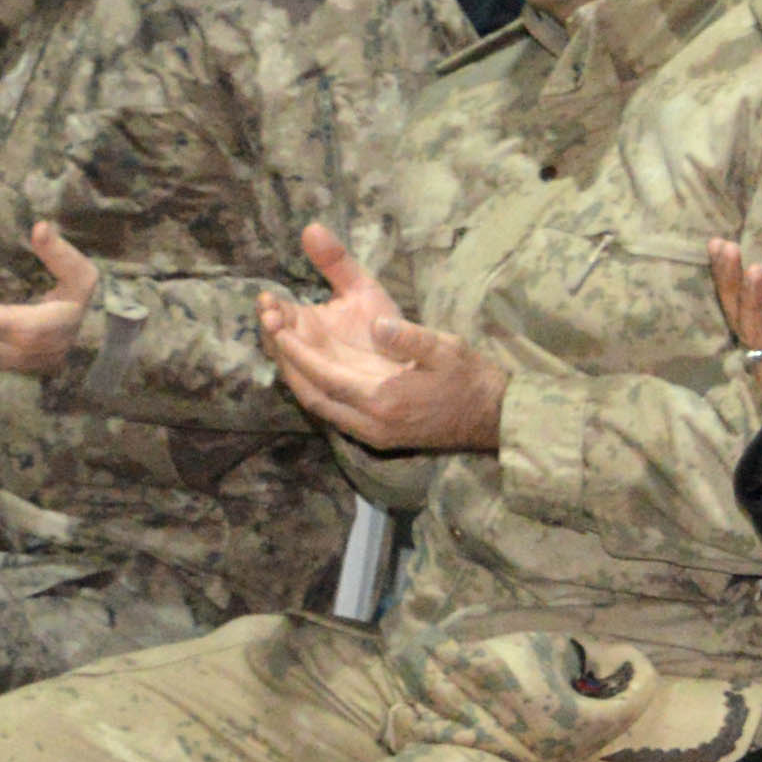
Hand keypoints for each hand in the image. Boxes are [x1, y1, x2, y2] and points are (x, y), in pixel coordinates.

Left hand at [260, 221, 508, 452]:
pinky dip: (317, 392)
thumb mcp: (447, 349)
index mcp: (383, 399)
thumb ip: (411, 338)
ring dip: (299, 381)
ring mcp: (372, 434)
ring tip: (282, 352)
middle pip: (312, 398)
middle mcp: (370, 423)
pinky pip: (334, 414)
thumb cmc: (470, 379)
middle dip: (288, 367)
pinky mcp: (377, 436)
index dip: (298, 354)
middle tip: (270, 337)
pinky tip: (311, 373)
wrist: (492, 418)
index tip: (277, 329)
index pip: (325, 377)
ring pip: (320, 409)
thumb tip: (377, 326)